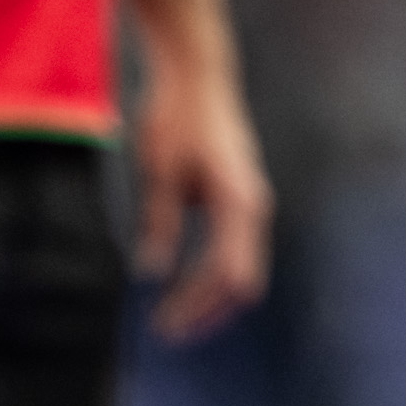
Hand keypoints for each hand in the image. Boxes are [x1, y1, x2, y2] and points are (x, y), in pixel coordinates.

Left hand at [132, 56, 272, 343]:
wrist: (197, 74)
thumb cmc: (176, 116)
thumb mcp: (159, 171)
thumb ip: (160, 222)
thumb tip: (152, 271)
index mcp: (239, 202)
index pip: (224, 274)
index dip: (195, 306)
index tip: (164, 324)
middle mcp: (253, 207)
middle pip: (239, 282)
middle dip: (205, 311)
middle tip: (168, 331)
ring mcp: (250, 204)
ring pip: (238, 270)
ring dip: (208, 297)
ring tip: (173, 315)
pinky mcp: (239, 200)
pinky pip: (232, 252)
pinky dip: (210, 276)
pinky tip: (183, 287)